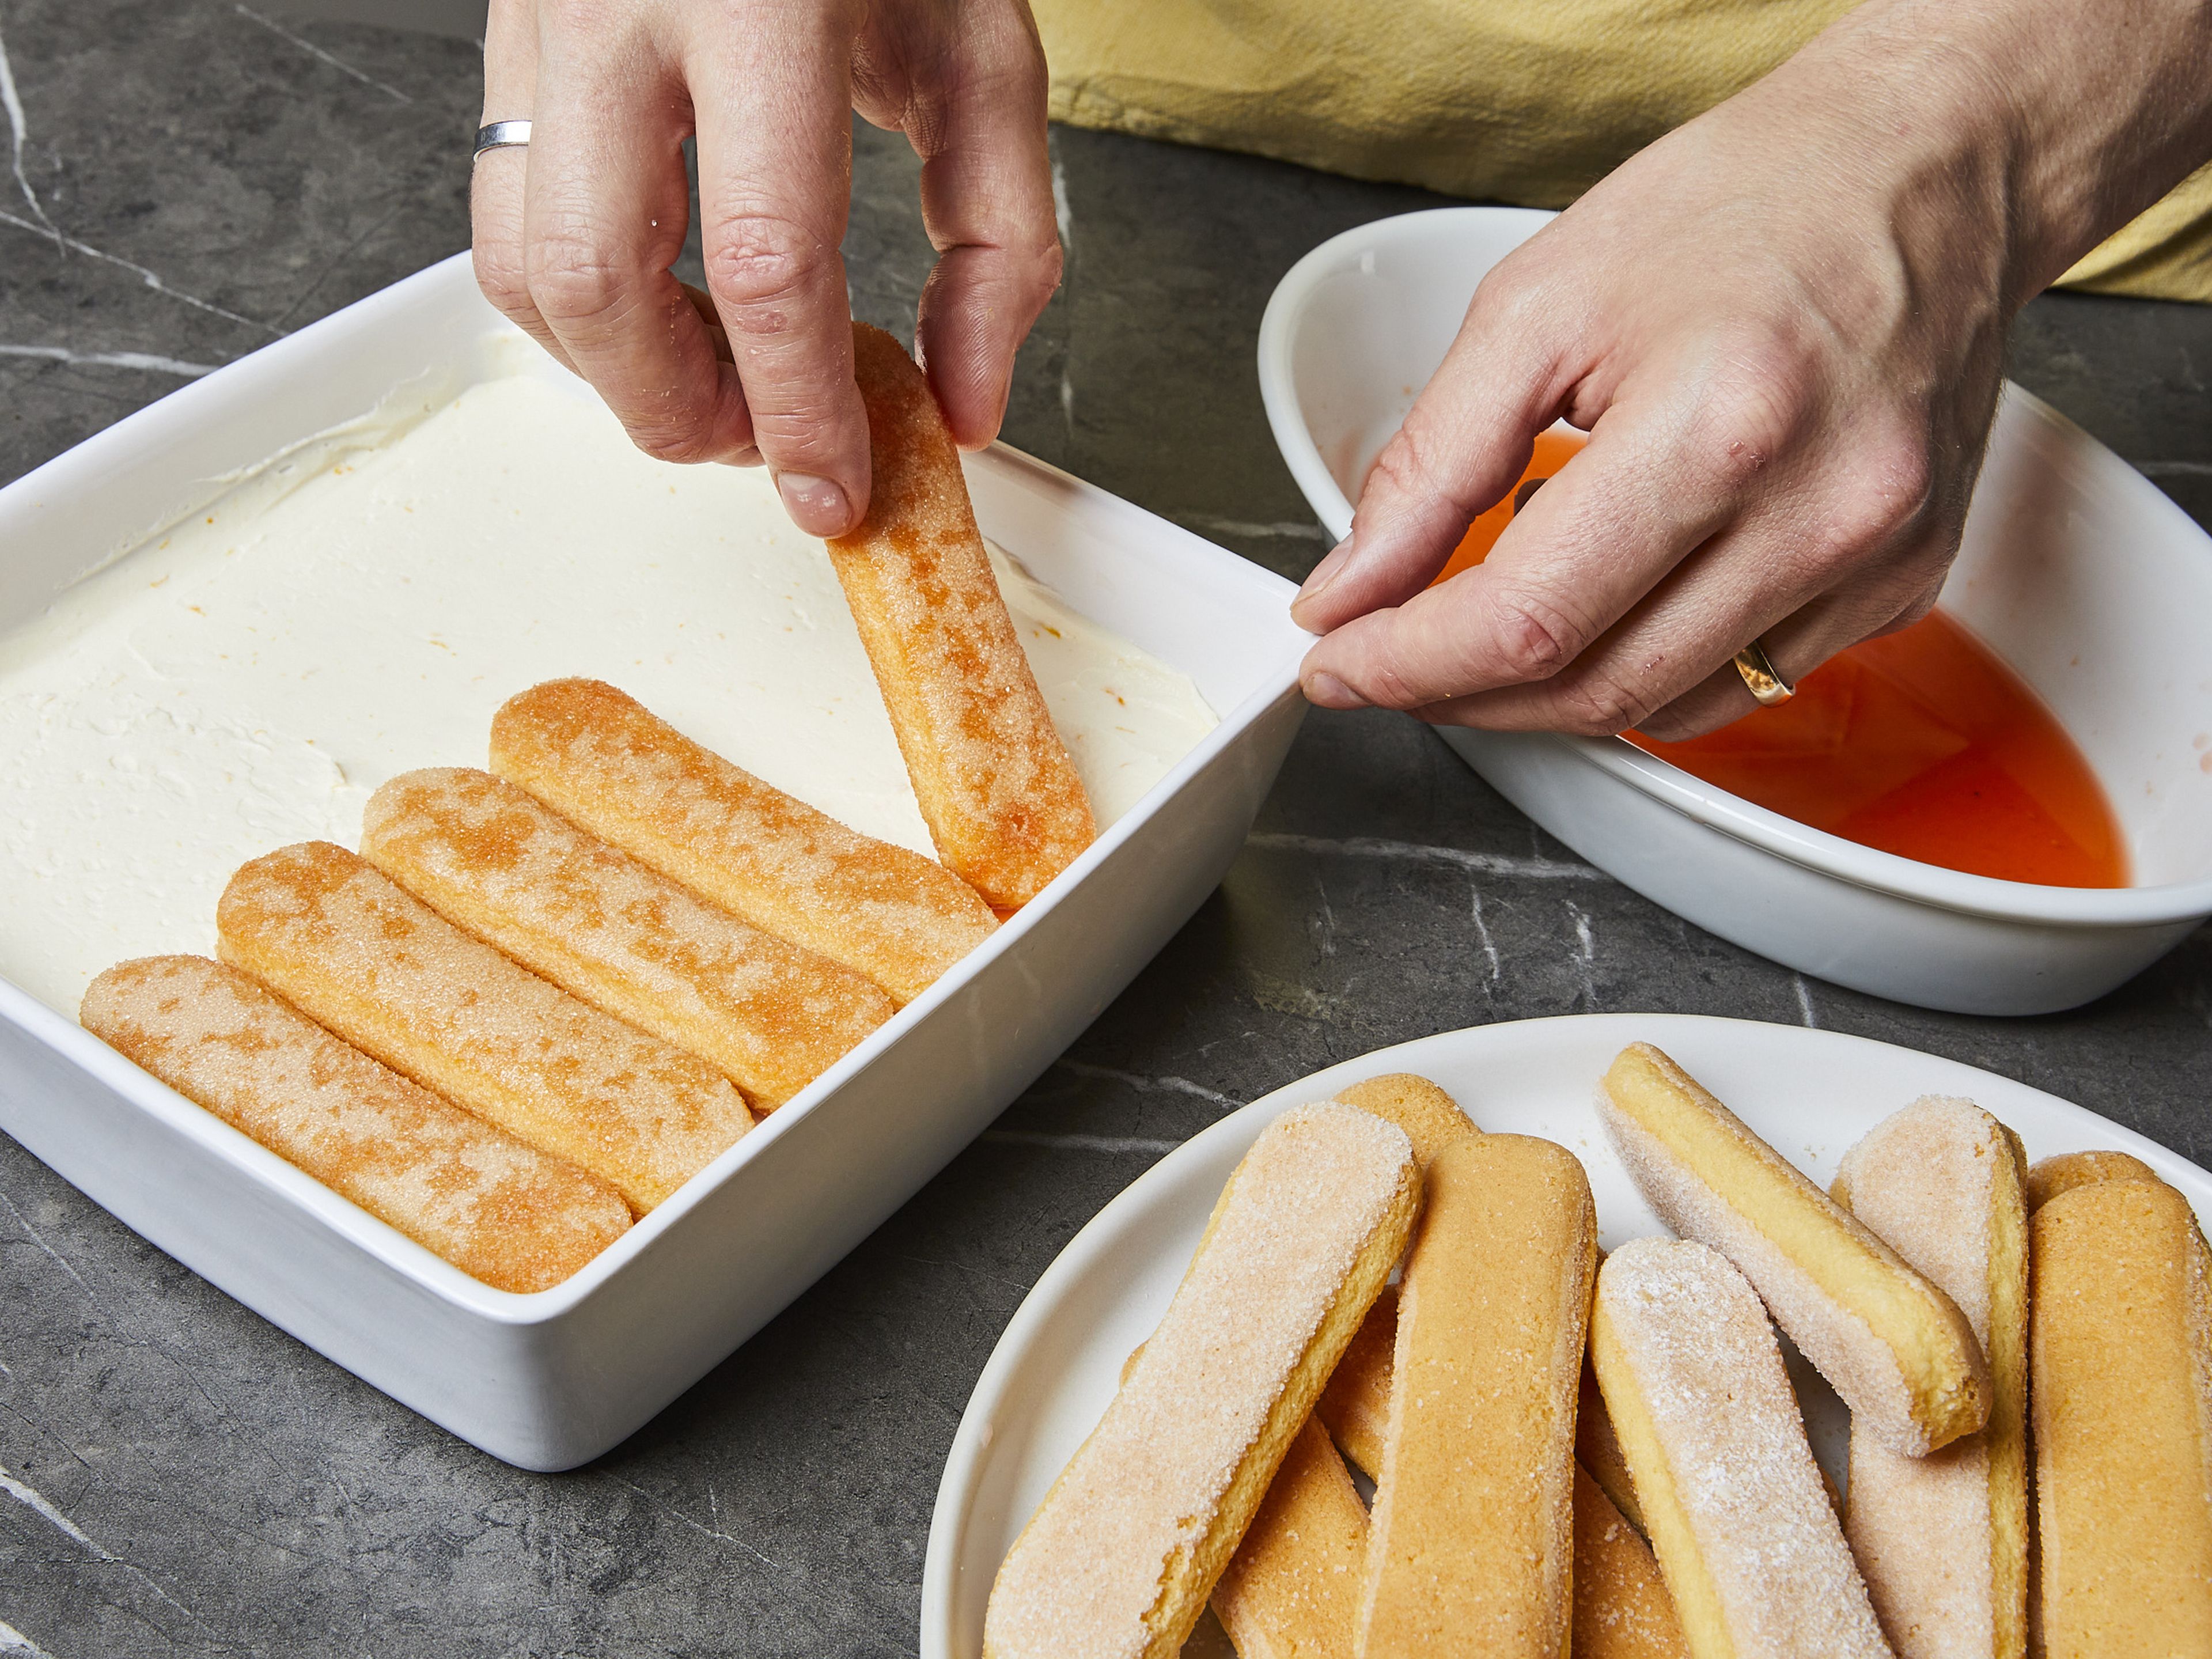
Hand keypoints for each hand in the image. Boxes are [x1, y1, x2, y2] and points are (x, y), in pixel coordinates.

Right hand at [471, 0, 1061, 537]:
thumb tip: (962, 403)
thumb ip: (997, 238)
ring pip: (522, 264)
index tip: (833, 491)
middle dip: (681, 409)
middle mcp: (622, 3)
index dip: (798, 408)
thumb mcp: (984, 53)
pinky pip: (504, 214)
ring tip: (720, 381)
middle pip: (600, 282)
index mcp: (764, 0)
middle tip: (765, 442)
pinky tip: (668, 308)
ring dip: (617, 371)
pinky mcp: (507, 36)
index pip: (764, 259)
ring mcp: (542, 17)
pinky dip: (582, 304)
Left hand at [1290, 0, 2211, 738]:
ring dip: (1547, 697)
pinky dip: (1648, 670)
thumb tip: (1350, 588)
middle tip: (1386, 659)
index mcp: (1724, 429)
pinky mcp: (1908, 584)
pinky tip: (1605, 607)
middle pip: (1595, 688)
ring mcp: (1878, 562)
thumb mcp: (1539, 304)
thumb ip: (1429, 465)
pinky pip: (1744, 682)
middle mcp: (1822, 514)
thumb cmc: (1749, 203)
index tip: (1336, 661)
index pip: (1528, 618)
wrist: (1932, 166)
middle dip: (1462, 693)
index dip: (1407, 663)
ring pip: (1665, 708)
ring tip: (1482, 633)